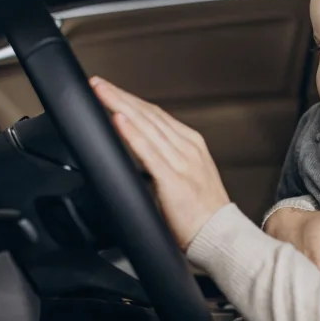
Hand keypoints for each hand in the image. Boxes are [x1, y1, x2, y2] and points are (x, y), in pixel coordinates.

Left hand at [91, 77, 229, 248]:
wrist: (221, 236)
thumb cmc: (202, 214)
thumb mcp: (186, 178)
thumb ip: (165, 162)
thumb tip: (138, 154)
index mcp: (192, 146)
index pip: (157, 115)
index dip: (131, 100)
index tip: (111, 91)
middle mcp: (188, 149)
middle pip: (149, 115)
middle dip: (121, 97)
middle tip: (98, 84)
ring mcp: (182, 163)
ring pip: (147, 127)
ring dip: (121, 107)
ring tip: (102, 93)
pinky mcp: (173, 180)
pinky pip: (149, 152)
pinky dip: (132, 134)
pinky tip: (119, 121)